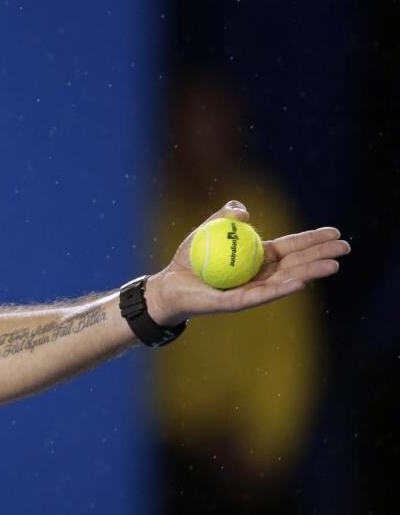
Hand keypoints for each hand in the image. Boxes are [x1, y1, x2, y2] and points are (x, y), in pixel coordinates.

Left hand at [144, 200, 349, 325]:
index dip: (312, 240)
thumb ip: (226, 215)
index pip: (291, 247)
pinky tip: (302, 282)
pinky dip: (283, 289)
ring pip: (286, 281)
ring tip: (333, 266)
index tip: (336, 232)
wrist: (168, 284)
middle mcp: (260, 275)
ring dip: (310, 273)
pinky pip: (263, 295)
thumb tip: (244, 211)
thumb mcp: (208, 228)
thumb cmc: (189, 257)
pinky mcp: (238, 303)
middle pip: (296, 264)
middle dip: (321, 256)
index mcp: (257, 257)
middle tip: (346, 248)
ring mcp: (252, 290)